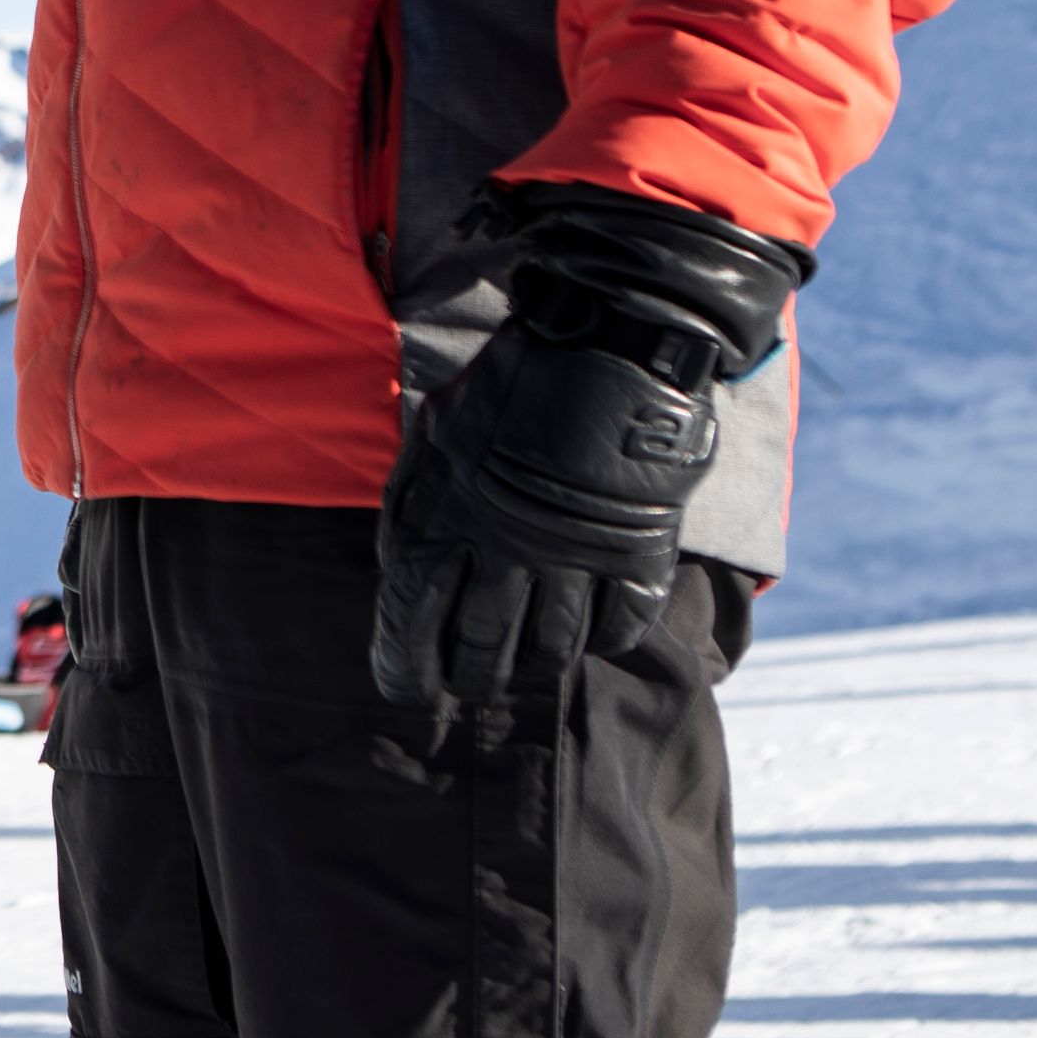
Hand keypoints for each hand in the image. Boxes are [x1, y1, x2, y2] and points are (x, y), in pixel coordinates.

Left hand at [369, 182, 803, 707]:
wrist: (606, 345)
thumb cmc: (506, 388)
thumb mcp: (433, 435)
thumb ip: (412, 506)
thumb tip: (402, 575)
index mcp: (442, 516)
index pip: (410, 619)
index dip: (403, 666)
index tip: (407, 693)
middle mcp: (503, 549)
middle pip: (480, 646)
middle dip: (471, 675)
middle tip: (471, 683)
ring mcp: (573, 556)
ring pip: (550, 647)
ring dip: (534, 664)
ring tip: (526, 666)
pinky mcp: (634, 553)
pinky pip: (619, 628)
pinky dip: (603, 640)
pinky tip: (591, 637)